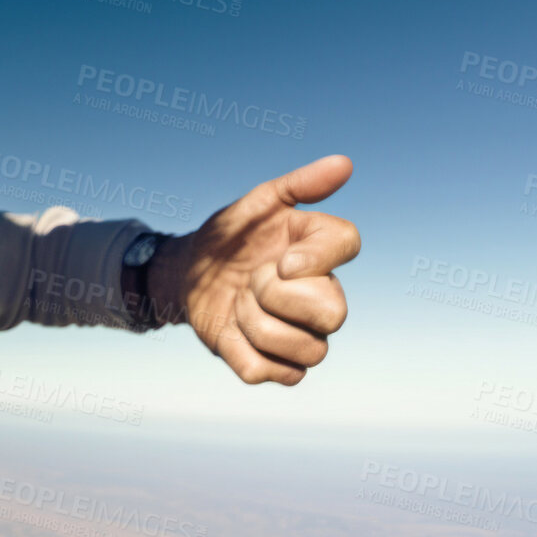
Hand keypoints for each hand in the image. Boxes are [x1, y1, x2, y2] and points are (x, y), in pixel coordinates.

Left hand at [148, 155, 359, 384]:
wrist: (188, 274)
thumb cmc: (227, 238)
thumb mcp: (254, 206)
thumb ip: (297, 185)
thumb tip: (344, 163)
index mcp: (320, 250)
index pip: (349, 244)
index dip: (316, 256)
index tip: (280, 259)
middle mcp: (325, 296)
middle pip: (334, 312)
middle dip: (275, 296)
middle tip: (250, 282)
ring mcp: (306, 336)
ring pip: (308, 351)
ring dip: (256, 324)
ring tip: (239, 304)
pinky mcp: (279, 367)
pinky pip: (273, 373)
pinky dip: (242, 352)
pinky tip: (233, 332)